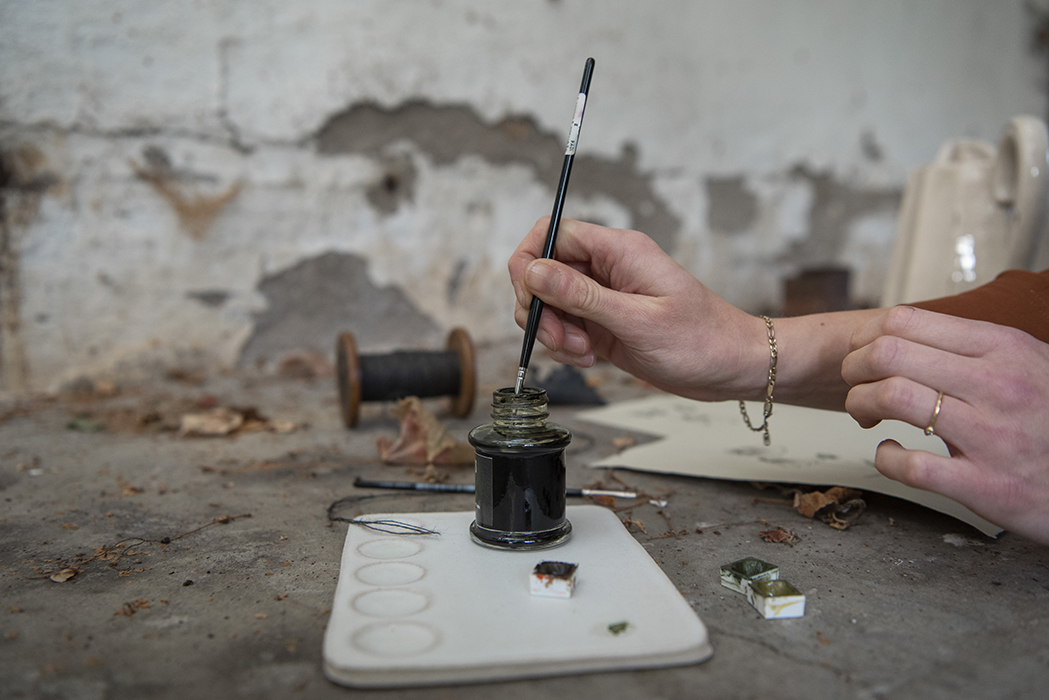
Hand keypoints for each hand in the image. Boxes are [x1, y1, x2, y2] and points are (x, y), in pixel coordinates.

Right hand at [508, 218, 767, 400]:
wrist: (732, 368)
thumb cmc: (702, 340)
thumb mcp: (639, 320)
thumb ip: (583, 296)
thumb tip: (535, 271)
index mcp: (619, 250)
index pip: (553, 233)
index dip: (530, 261)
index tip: (531, 298)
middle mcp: (607, 268)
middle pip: (544, 271)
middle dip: (540, 307)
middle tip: (561, 339)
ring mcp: (604, 297)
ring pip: (550, 303)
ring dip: (552, 331)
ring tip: (582, 354)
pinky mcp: (603, 324)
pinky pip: (565, 327)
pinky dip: (565, 346)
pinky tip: (589, 360)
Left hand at [842, 306, 1048, 543]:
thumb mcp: (1030, 363)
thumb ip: (974, 346)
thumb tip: (910, 332)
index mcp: (1003, 348)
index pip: (907, 321)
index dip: (867, 336)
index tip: (861, 353)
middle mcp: (996, 385)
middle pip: (888, 354)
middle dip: (854, 369)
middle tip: (855, 384)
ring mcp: (990, 435)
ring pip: (891, 397)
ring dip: (860, 405)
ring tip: (867, 415)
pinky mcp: (984, 485)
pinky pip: (908, 464)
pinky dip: (884, 456)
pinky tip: (890, 452)